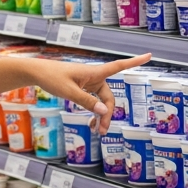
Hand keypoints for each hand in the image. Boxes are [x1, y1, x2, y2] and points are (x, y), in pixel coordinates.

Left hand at [29, 53, 152, 131]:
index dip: (135, 61)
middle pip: (109, 97)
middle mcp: (95, 77)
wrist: (38, 73)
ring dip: (101, 116)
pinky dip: (94, 112)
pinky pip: (94, 102)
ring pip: (102, 102)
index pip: (119, 66)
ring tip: (96, 131)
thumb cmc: (52, 78)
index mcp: (94, 73)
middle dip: (108, 114)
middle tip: (101, 131)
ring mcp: (89, 83)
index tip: (150, 56)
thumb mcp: (69, 91)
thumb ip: (87, 102)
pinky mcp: (83, 88)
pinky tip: (90, 123)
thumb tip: (105, 111)